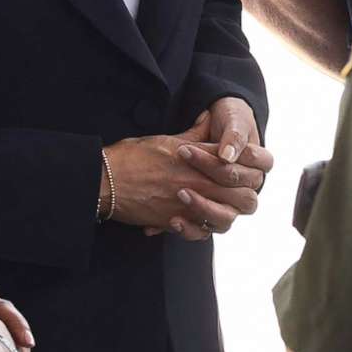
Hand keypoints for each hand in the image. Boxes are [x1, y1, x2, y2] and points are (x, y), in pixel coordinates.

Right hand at [105, 100, 271, 241]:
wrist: (104, 180)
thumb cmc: (134, 157)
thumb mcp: (169, 140)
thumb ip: (196, 134)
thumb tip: (209, 117)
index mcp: (202, 163)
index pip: (241, 169)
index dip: (247, 170)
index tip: (239, 168)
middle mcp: (199, 185)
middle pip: (244, 198)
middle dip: (244, 194)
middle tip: (234, 190)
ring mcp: (188, 207)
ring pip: (227, 220)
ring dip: (224, 214)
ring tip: (215, 206)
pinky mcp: (173, 223)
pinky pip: (200, 234)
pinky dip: (200, 229)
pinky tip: (193, 219)